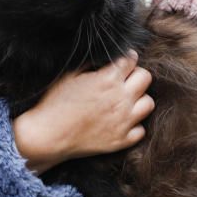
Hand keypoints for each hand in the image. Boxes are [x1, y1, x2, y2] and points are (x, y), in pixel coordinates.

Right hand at [13, 51, 152, 172]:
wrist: (48, 135)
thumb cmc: (55, 101)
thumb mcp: (70, 74)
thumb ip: (92, 62)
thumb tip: (107, 56)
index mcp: (107, 79)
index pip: (131, 59)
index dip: (126, 57)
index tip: (121, 61)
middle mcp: (120, 99)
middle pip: (146, 78)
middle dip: (136, 74)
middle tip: (124, 79)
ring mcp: (123, 122)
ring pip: (148, 103)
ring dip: (139, 99)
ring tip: (125, 100)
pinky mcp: (121, 141)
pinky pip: (141, 129)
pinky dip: (133, 124)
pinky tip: (120, 120)